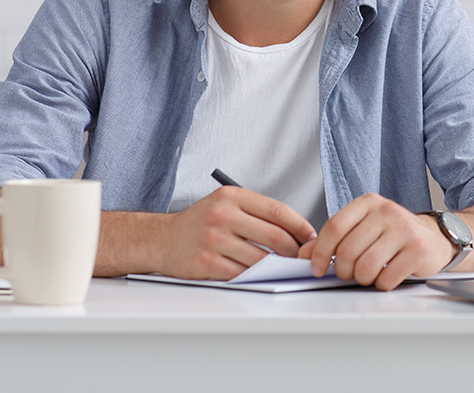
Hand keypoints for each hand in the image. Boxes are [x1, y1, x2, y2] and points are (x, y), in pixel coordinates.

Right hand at [157, 186, 315, 280]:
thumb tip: (294, 232)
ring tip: (286, 268)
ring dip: (278, 267)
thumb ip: (256, 213)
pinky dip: (257, 277)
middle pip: (274, 235)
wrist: (162, 239)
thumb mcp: (225, 204)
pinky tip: (262, 276)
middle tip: (303, 257)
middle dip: (294, 250)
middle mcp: (222, 215)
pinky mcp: (206, 263)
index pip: (277, 210)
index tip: (311, 236)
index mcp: (232, 196)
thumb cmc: (200, 223)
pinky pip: (242, 273)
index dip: (300, 225)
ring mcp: (214, 239)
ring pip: (261, 258)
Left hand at [298, 193, 452, 290]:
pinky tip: (387, 275)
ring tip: (368, 275)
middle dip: (342, 271)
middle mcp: (386, 212)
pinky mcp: (417, 250)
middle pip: (348, 250)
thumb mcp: (363, 228)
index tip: (315, 267)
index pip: (334, 227)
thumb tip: (304, 253)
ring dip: (362, 279)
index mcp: (368, 203)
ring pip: (365, 267)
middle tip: (348, 274)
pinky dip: (381, 284)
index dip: (320, 252)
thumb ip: (334, 238)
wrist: (433, 238)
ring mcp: (404, 230)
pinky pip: (386, 278)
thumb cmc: (393, 234)